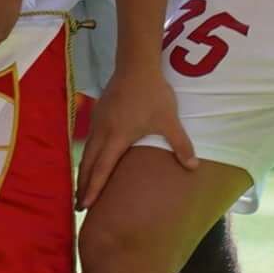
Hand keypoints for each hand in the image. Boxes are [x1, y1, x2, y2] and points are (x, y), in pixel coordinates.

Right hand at [78, 56, 193, 206]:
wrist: (136, 66)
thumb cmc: (153, 94)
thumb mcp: (169, 121)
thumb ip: (180, 145)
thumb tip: (193, 167)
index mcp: (117, 138)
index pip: (101, 169)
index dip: (93, 188)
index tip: (85, 205)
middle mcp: (102, 133)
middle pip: (88, 164)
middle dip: (83, 186)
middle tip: (79, 206)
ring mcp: (97, 123)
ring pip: (86, 153)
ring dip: (83, 172)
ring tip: (82, 188)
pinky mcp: (98, 114)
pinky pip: (89, 142)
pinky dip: (87, 157)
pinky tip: (89, 161)